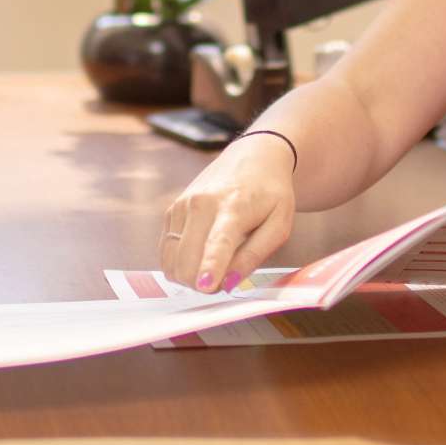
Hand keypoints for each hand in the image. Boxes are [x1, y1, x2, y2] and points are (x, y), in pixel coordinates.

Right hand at [159, 133, 298, 292]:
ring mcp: (181, 206)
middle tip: (222, 282)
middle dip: (201, 284)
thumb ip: (255, 255)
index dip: (211, 266)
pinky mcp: (171, 211)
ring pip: (171, 259)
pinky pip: (166, 251)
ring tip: (212, 268)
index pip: (219, 241)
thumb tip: (230, 282)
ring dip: (188, 276)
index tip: (205, 285)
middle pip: (187, 258)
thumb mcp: (279, 225)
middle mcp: (201, 204)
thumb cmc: (270, 194)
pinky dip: (179, 264)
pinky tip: (198, 257)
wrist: (252, 158)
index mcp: (234, 207)